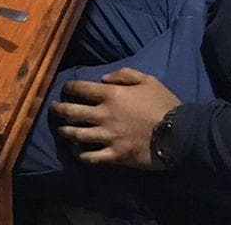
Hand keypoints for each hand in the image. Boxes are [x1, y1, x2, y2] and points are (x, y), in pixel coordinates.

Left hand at [52, 69, 180, 169]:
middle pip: (72, 112)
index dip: (69, 87)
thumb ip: (124, 74)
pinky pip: (90, 157)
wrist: (177, 133)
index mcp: (111, 95)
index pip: (81, 89)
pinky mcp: (114, 155)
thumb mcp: (147, 79)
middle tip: (53, 108)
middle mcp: (104, 115)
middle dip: (59, 109)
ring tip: (61, 130)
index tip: (65, 88)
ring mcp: (107, 137)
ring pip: (77, 135)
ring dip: (65, 132)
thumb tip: (103, 78)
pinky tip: (76, 152)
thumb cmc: (162, 103)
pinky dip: (80, 155)